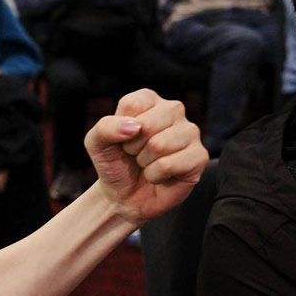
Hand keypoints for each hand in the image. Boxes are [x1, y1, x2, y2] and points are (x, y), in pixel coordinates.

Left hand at [85, 89, 206, 225]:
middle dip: (133, 147)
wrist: (125, 194)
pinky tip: (159, 175)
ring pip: (159, 145)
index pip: (132, 104)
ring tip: (147, 164)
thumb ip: (106, 127)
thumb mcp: (96, 142)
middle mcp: (173, 111)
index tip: (122, 139)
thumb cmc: (115, 163)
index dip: (119, 128)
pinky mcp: (199, 156)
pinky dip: (155, 175)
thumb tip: (136, 126)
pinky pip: (169, 165)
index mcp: (149, 100)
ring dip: (144, 162)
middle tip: (135, 154)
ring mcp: (190, 132)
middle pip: (148, 125)